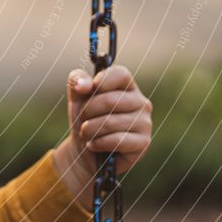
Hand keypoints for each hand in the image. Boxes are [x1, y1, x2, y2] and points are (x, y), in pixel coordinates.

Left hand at [54, 65, 152, 200]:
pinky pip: (117, 140)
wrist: (85, 147)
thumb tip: (84, 85)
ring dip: (89, 129)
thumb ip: (77, 80)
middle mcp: (141, 102)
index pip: (120, 74)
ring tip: (86, 133)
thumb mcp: (77, 95)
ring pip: (110, 122)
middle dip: (87, 111)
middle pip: (110, 100)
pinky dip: (98, 143)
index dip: (101, 81)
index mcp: (127, 86)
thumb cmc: (85, 117)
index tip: (86, 91)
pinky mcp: (144, 142)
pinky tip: (94, 144)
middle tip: (83, 119)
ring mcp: (145, 122)